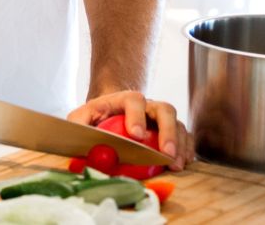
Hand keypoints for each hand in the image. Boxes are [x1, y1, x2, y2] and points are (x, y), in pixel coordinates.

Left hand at [67, 89, 192, 170]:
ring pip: (178, 124)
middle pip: (164, 110)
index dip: (136, 116)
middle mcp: (148, 106)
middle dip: (167, 132)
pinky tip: (182, 163)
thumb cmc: (98, 117)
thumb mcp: (83, 117)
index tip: (136, 135)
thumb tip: (78, 140)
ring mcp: (162, 118)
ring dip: (180, 145)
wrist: (113, 113)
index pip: (134, 100)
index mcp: (126, 99)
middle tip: (165, 153)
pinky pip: (185, 137)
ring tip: (175, 165)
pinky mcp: (172, 132)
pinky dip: (186, 150)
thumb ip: (78, 124)